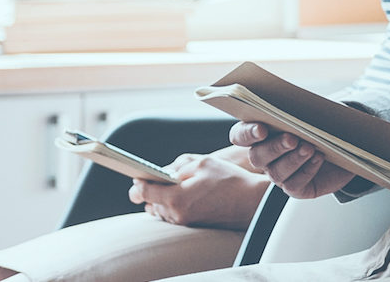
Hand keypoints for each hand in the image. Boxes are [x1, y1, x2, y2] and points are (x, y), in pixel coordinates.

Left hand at [129, 152, 271, 228]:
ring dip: (162, 198)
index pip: (142, 192)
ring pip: (159, 210)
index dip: (138, 182)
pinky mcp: (190, 226)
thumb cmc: (230, 181)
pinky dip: (172, 205)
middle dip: (152, 189)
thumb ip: (178, 165)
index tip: (139, 175)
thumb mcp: (203, 163)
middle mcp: (176, 214)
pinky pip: (171, 216)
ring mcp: (183, 222)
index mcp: (176, 198)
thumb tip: (162, 171)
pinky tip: (185, 195)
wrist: (250, 202)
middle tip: (161, 177)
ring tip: (177, 185)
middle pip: (148, 202)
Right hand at [229, 121, 355, 199]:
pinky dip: (306, 170)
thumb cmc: (323, 126)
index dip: (246, 133)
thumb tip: (301, 106)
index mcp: (261, 134)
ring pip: (276, 172)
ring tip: (309, 148)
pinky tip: (318, 158)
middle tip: (292, 139)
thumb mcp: (314, 113)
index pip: (240, 135)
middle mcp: (266, 157)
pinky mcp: (295, 188)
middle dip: (275, 147)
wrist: (343, 148)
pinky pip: (294, 185)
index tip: (262, 129)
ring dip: (293, 159)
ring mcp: (279, 174)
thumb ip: (301, 109)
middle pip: (257, 156)